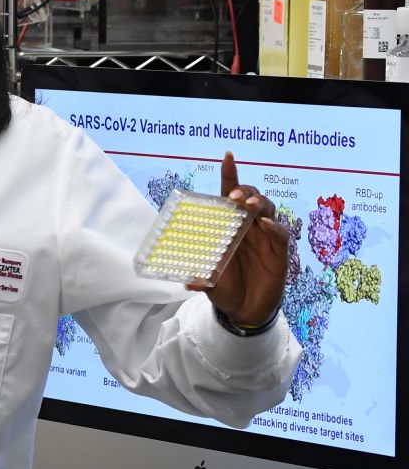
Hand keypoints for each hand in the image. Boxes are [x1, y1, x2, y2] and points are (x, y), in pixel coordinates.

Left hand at [187, 152, 289, 327]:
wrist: (244, 311)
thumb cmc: (225, 288)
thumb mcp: (209, 281)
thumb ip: (202, 277)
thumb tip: (189, 281)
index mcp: (228, 226)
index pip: (231, 195)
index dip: (231, 175)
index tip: (228, 156)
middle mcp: (248, 228)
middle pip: (252, 199)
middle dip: (245, 192)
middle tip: (236, 196)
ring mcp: (264, 238)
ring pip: (268, 211)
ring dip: (260, 204)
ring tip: (251, 206)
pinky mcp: (278, 253)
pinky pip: (280, 235)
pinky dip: (275, 228)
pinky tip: (266, 225)